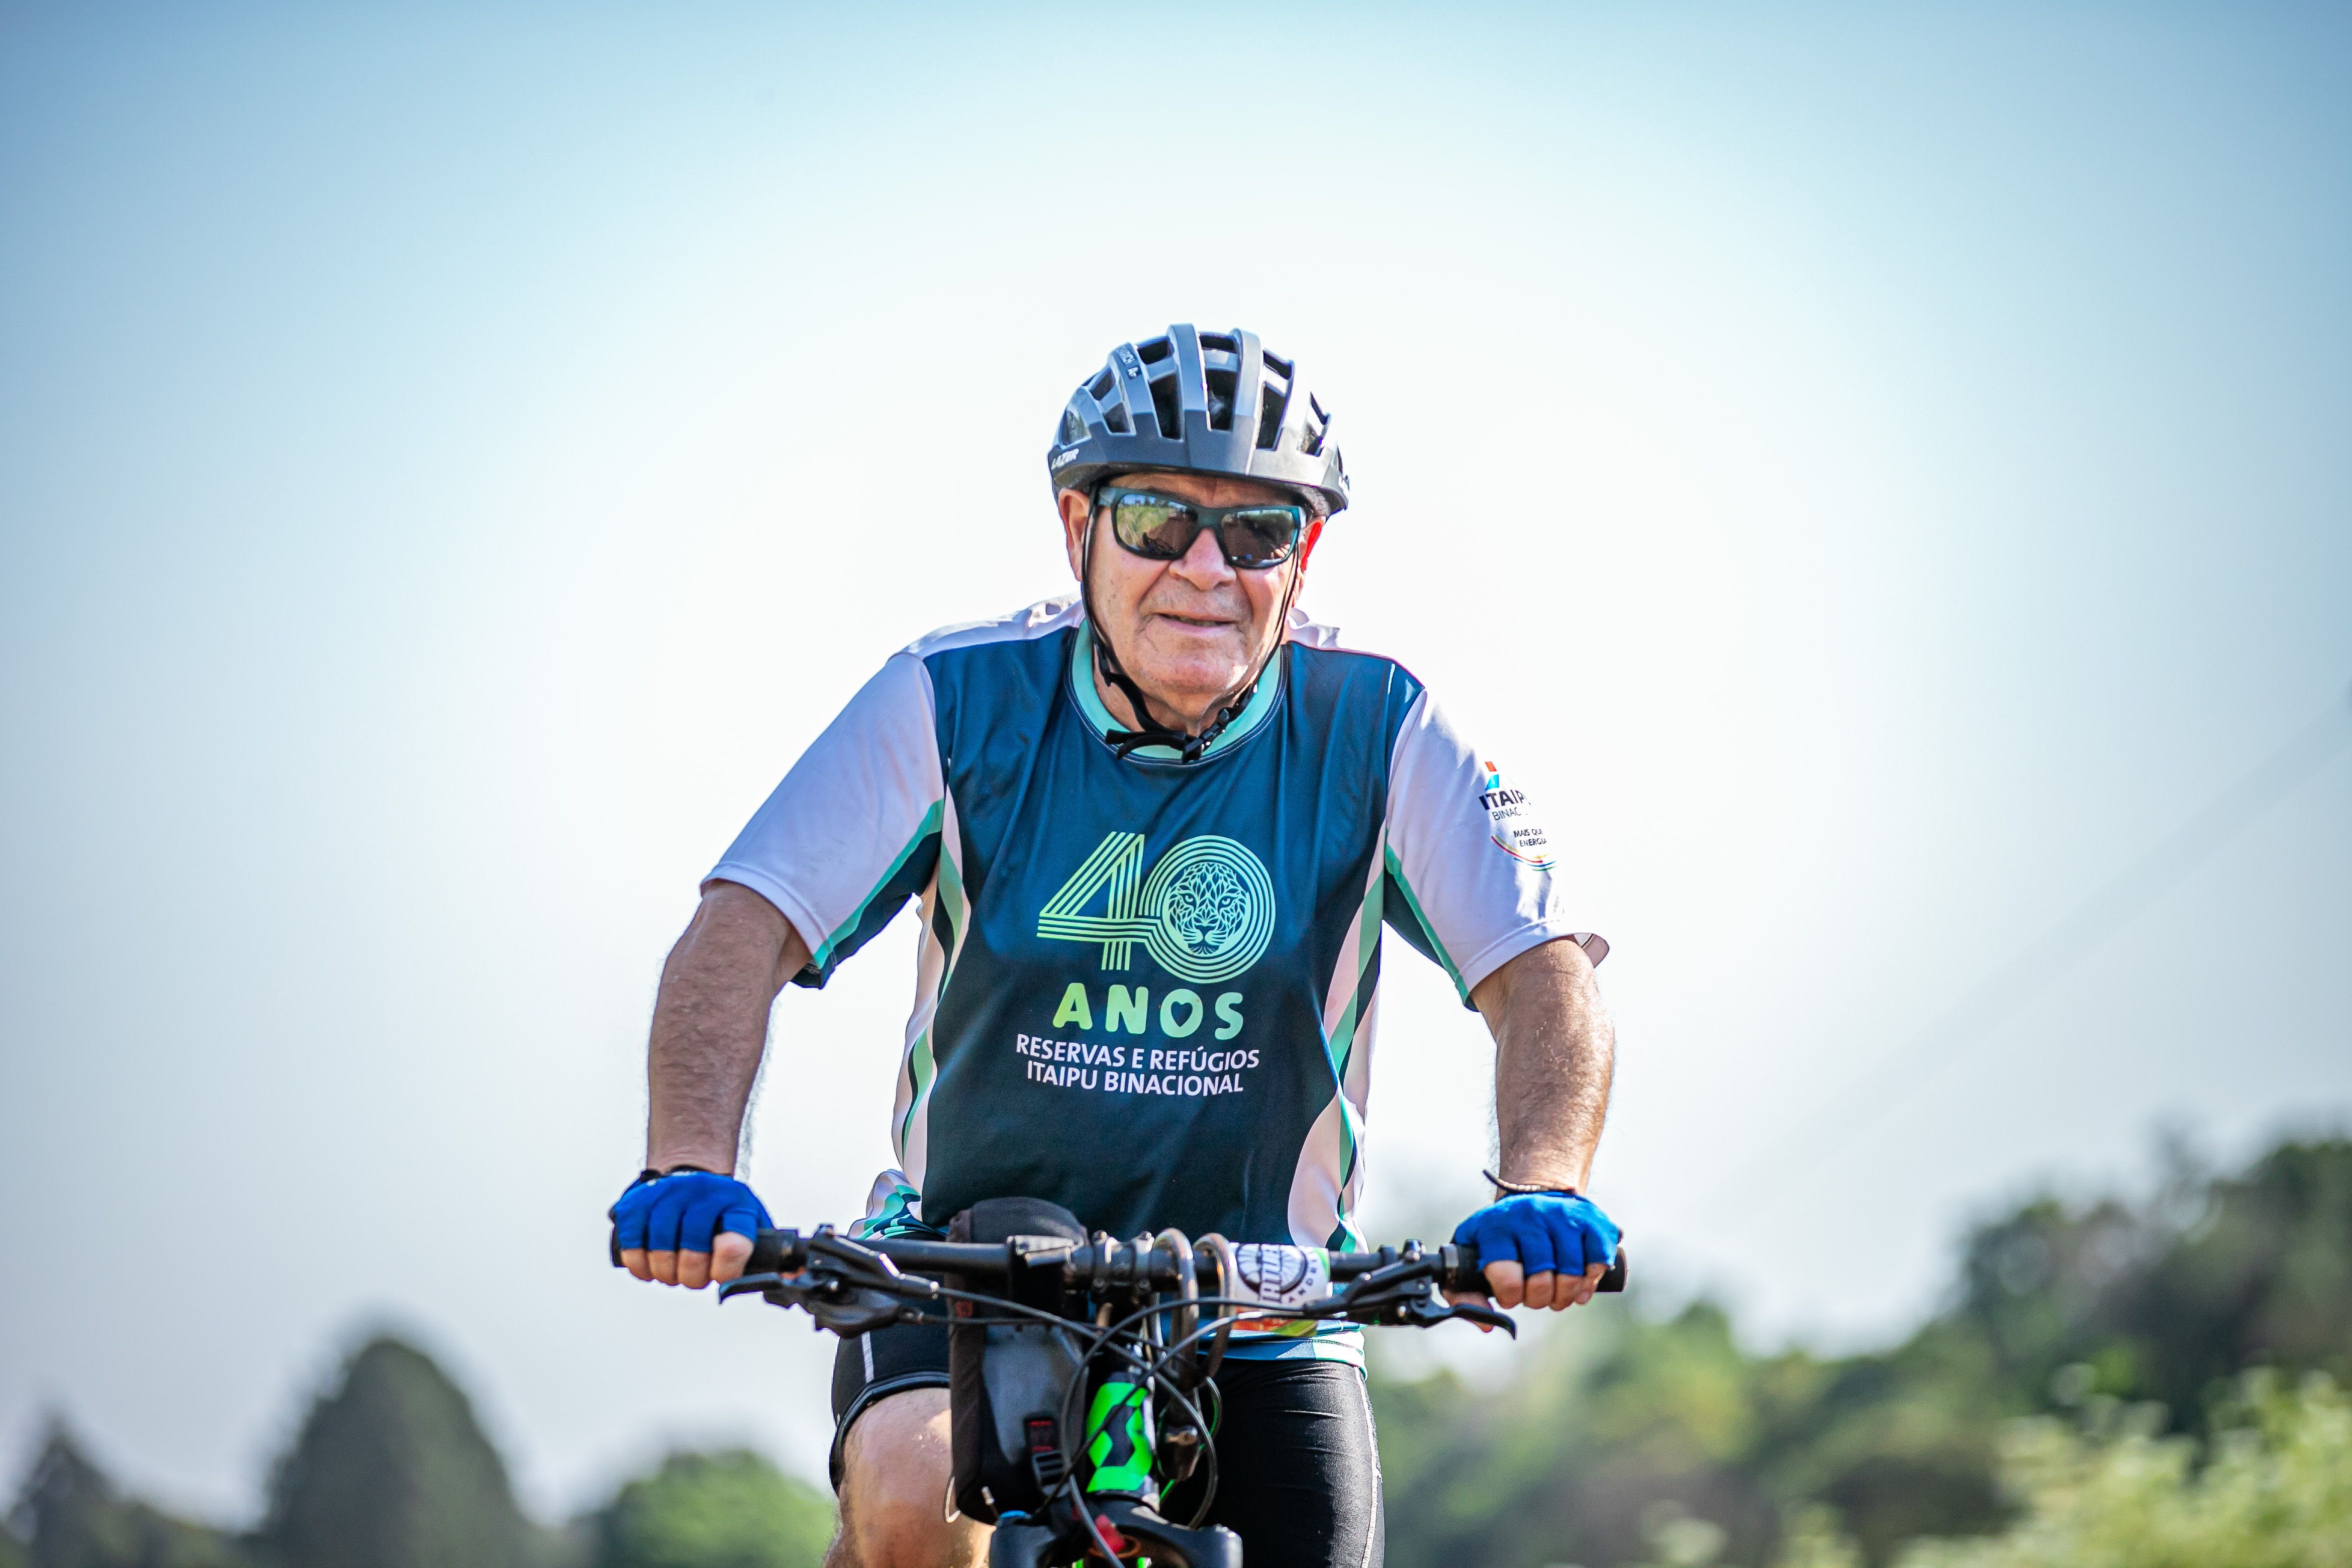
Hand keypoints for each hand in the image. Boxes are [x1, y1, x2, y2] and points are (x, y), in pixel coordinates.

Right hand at [611, 1170, 770, 1288]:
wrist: (691, 1173)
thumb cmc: (723, 1210)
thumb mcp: (751, 1220)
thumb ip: (767, 1250)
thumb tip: (795, 1276)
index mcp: (736, 1202)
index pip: (735, 1240)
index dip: (727, 1269)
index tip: (721, 1277)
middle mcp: (702, 1193)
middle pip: (693, 1250)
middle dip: (693, 1276)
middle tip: (695, 1278)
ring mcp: (667, 1195)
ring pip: (660, 1249)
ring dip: (666, 1273)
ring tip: (673, 1273)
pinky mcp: (636, 1203)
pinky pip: (631, 1243)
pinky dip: (640, 1264)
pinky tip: (649, 1267)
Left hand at [1446, 1191, 1619, 1321]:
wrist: (1534, 1196)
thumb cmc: (1500, 1238)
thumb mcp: (1470, 1256)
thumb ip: (1465, 1294)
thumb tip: (1488, 1324)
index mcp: (1496, 1226)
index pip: (1506, 1276)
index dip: (1511, 1296)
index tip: (1511, 1295)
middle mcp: (1530, 1215)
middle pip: (1542, 1279)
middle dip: (1539, 1299)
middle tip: (1536, 1297)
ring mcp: (1563, 1214)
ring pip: (1572, 1274)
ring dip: (1565, 1295)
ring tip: (1557, 1295)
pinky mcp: (1591, 1219)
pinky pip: (1598, 1261)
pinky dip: (1590, 1281)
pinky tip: (1581, 1284)